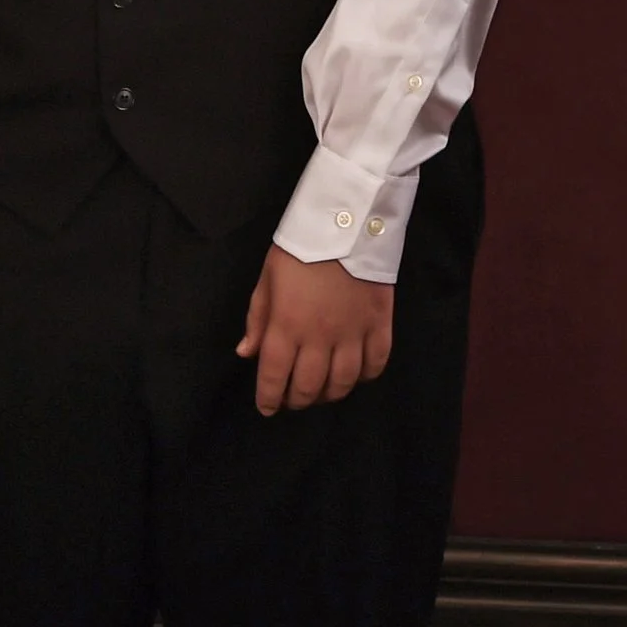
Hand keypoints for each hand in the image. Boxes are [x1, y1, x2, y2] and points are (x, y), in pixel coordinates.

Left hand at [235, 247, 393, 415]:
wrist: (348, 220)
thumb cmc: (301, 248)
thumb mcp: (268, 278)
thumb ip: (258, 318)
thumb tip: (247, 353)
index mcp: (286, 325)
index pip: (274, 377)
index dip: (268, 399)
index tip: (267, 406)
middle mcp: (319, 337)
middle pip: (308, 387)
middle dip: (296, 400)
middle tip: (293, 398)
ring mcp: (353, 333)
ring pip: (342, 383)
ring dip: (329, 394)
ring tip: (322, 390)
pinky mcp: (379, 323)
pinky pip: (376, 363)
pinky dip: (365, 376)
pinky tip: (355, 373)